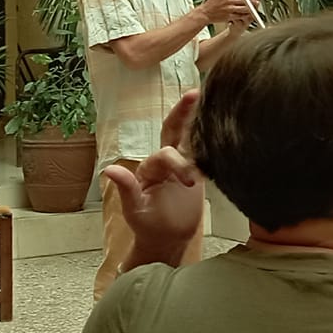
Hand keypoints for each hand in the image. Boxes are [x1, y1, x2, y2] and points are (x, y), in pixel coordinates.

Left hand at [103, 90, 203, 273]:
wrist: (167, 239)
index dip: (179, 164)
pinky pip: (204, 150)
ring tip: (210, 97)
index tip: (191, 182)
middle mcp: (165, 160)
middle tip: (194, 93)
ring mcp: (183, 164)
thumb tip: (109, 168)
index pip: (165, 154)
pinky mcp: (198, 171)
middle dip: (182, 111)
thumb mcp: (134, 209)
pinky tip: (223, 124)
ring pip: (190, 135)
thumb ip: (126, 188)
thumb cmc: (147, 225)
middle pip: (174, 129)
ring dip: (198, 117)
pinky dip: (212, 137)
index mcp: (150, 167)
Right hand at [199, 0, 253, 27]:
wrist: (205, 13)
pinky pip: (239, 15)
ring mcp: (229, 8)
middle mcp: (228, 0)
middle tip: (257, 2)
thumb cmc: (212, 4)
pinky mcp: (229, 16)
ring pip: (243, 8)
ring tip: (255, 9)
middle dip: (252, 1)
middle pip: (244, 0)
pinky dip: (244, 15)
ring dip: (250, 9)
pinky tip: (248, 15)